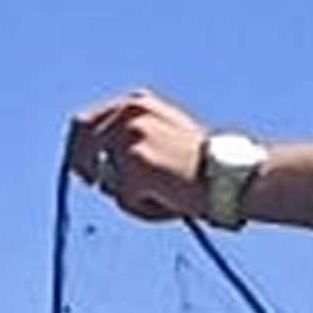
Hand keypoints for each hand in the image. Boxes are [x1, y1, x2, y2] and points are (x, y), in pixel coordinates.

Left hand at [65, 89, 212, 223]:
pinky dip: (145, 210)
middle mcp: (128, 112)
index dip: (80, 149)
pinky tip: (173, 201)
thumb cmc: (205, 165)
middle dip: (85, 167)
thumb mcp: (164, 137)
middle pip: (81, 142)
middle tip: (96, 185)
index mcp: (136, 102)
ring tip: (162, 195)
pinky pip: (125, 200)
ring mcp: (129, 136)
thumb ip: (132, 142)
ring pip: (106, 178)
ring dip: (127, 194)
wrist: (232, 175)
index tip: (87, 172)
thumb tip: (98, 171)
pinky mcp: (134, 164)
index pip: (86, 122)